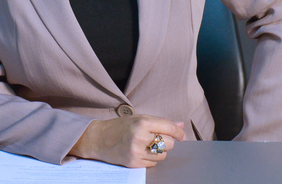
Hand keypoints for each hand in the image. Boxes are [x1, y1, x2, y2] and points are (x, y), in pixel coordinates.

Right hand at [69, 115, 185, 167]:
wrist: (99, 139)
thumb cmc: (120, 127)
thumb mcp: (139, 118)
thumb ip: (160, 122)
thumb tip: (180, 126)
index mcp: (142, 122)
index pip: (169, 128)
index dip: (179, 132)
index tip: (182, 135)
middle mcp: (140, 137)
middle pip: (169, 143)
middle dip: (167, 141)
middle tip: (158, 138)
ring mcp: (136, 152)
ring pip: (163, 155)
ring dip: (160, 151)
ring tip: (148, 145)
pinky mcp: (134, 163)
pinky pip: (154, 163)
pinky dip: (152, 158)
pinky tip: (142, 152)